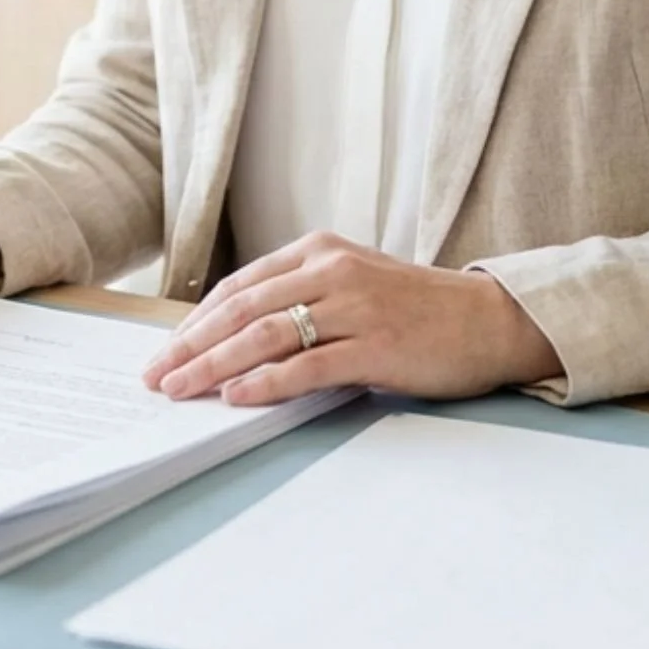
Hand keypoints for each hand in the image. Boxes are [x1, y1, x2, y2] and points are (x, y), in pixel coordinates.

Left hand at [141, 232, 562, 404]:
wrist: (492, 320)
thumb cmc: (415, 309)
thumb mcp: (349, 285)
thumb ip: (297, 301)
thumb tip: (231, 343)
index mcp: (317, 251)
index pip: (238, 287)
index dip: (194, 322)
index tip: (164, 352)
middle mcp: (330, 272)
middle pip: (241, 310)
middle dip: (190, 346)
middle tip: (156, 376)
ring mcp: (354, 307)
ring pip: (264, 335)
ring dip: (214, 365)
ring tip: (181, 389)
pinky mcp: (377, 346)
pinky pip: (308, 364)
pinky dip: (266, 382)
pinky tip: (236, 396)